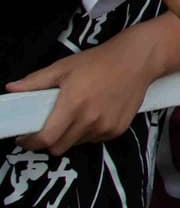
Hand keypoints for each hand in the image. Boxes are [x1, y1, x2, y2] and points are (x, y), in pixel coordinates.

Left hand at [6, 34, 164, 154]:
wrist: (138, 60)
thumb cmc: (99, 61)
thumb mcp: (64, 67)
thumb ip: (36, 81)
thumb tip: (11, 89)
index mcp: (73, 104)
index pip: (46, 139)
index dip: (30, 142)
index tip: (24, 137)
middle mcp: (90, 120)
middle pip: (59, 147)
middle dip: (49, 141)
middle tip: (48, 127)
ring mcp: (105, 126)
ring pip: (77, 144)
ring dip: (70, 136)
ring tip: (75, 116)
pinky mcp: (118, 129)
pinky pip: (95, 139)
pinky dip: (88, 132)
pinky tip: (93, 115)